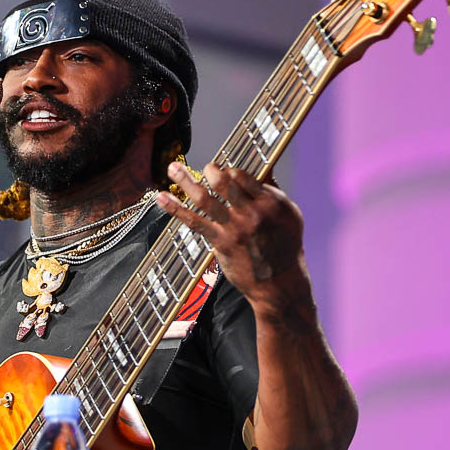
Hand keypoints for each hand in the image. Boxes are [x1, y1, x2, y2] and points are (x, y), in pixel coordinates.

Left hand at [156, 162, 309, 312]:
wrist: (279, 282)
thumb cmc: (285, 246)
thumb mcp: (289, 214)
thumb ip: (273, 191)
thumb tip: (264, 168)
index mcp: (270, 202)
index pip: (242, 175)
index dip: (229, 170)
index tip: (223, 170)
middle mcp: (252, 213)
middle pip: (223, 183)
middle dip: (209, 171)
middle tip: (205, 168)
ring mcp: (234, 228)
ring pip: (205, 199)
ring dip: (185, 181)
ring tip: (172, 168)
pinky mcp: (220, 243)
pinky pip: (194, 222)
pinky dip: (175, 208)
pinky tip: (161, 198)